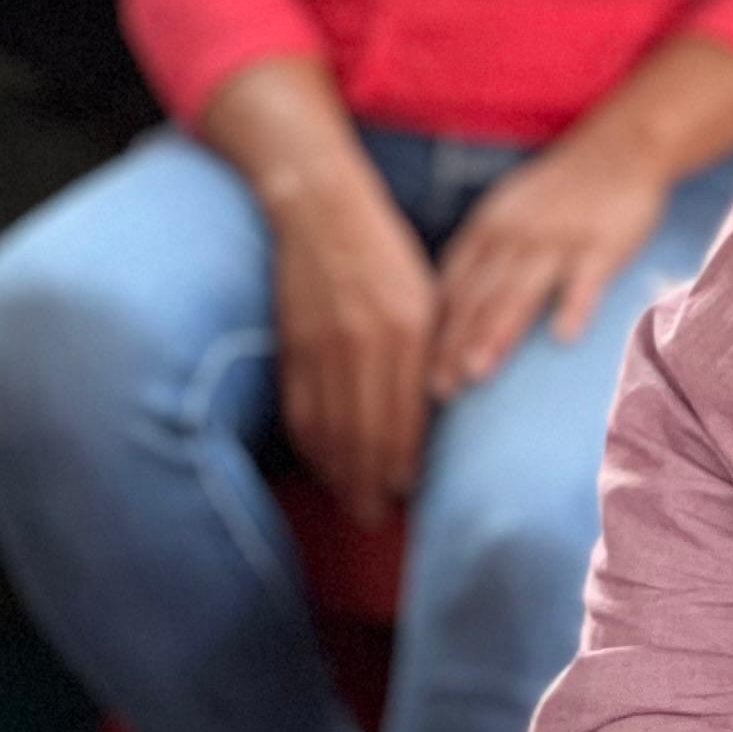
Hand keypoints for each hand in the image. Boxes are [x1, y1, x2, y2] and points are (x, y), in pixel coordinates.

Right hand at [270, 174, 436, 512]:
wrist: (322, 212)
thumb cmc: (386, 256)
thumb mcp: (424, 297)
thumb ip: (431, 352)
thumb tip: (441, 414)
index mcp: (406, 329)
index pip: (407, 414)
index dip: (406, 462)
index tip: (412, 494)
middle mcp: (364, 343)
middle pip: (366, 433)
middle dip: (373, 484)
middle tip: (379, 518)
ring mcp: (322, 347)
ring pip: (330, 429)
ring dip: (342, 475)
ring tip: (356, 505)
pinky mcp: (291, 347)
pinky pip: (300, 412)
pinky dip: (313, 447)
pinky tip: (326, 467)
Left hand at [428, 128, 671, 396]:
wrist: (621, 147)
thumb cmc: (561, 191)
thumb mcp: (507, 213)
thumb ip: (482, 257)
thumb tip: (450, 310)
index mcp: (488, 230)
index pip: (451, 287)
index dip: (435, 332)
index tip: (421, 375)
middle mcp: (515, 236)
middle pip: (479, 296)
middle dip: (455, 344)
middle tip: (440, 389)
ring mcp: (558, 240)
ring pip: (520, 291)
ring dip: (496, 332)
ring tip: (478, 372)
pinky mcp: (602, 244)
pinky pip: (585, 279)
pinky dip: (573, 306)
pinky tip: (563, 337)